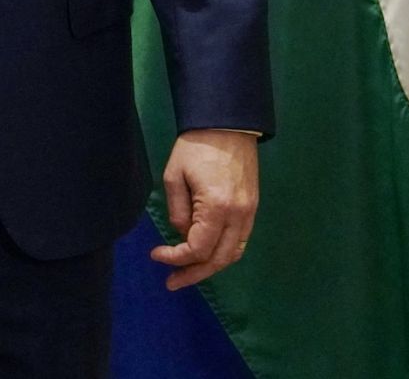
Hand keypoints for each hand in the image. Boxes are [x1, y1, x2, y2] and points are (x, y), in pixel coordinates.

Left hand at [149, 129, 259, 290]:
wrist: (227, 126)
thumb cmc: (195, 147)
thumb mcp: (174, 177)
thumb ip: (177, 211)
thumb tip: (181, 234)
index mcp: (217, 208)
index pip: (198, 248)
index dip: (175, 258)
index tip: (156, 255)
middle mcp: (239, 216)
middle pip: (219, 259)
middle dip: (194, 273)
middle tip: (172, 282)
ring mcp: (249, 213)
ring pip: (232, 253)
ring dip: (210, 267)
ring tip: (187, 274)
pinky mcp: (252, 208)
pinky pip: (239, 240)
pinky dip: (222, 252)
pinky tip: (205, 255)